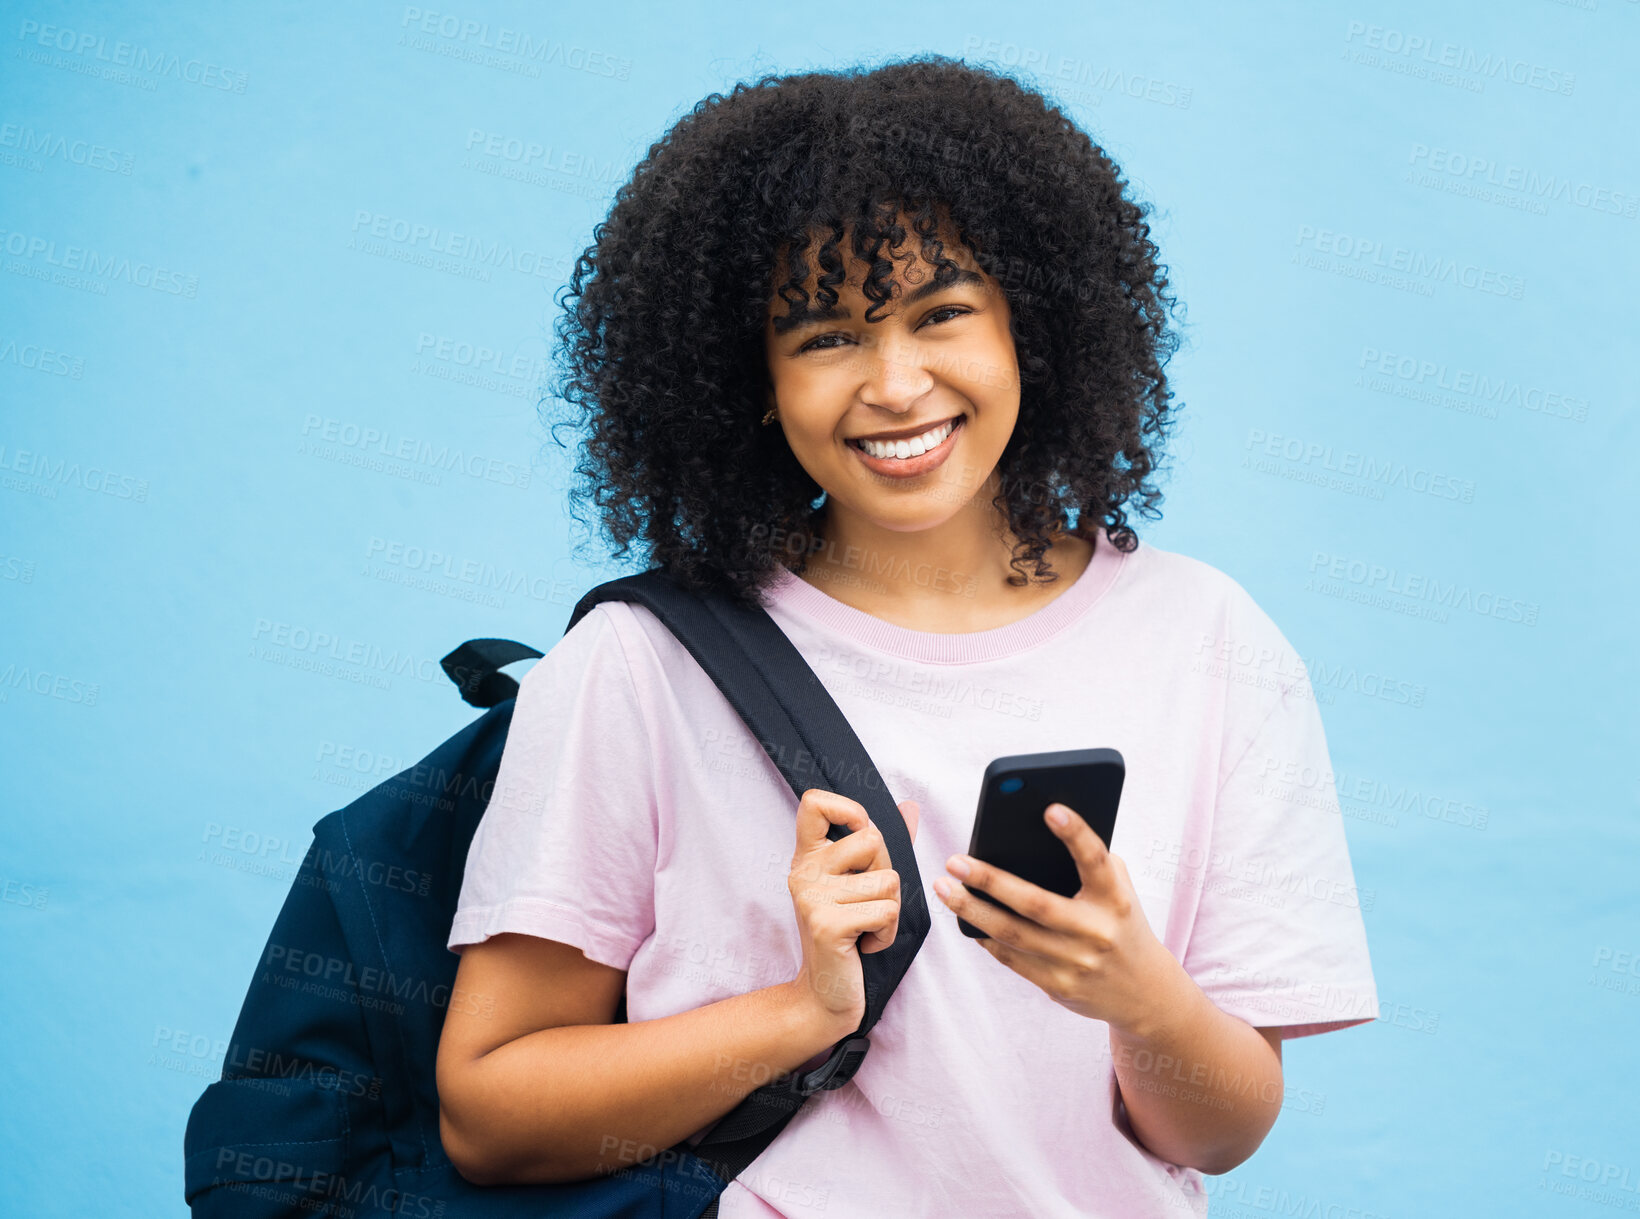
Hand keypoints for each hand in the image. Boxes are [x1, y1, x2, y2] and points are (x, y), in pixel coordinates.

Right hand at [784, 789, 919, 1035]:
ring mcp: (812, 897)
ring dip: (891, 911)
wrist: (826, 995)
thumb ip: (885, 845)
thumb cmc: (849, 938)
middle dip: (886, 873)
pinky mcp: (826, 925)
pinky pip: (887, 911)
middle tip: (866, 904)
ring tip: (866, 928)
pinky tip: (866, 945)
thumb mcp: (862, 886)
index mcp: (809, 857)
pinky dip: (888, 933)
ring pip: (888, 881)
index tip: (858, 833)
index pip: (814, 802)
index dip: (848, 808)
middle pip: (873, 839)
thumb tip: (910, 806)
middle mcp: (804, 872)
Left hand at [933, 802, 1177, 1034]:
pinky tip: (965, 918)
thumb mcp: (1120, 892)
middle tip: (954, 861)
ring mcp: (1076, 963)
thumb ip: (1090, 865)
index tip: (1051, 808)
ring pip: (1013, 934)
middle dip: (990, 880)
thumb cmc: (1121, 924)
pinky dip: (985, 937)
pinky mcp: (1059, 987)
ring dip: (972, 909)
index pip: (1096, 860)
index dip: (1076, 834)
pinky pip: (1012, 958)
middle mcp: (1097, 931)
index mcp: (1116, 899)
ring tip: (944, 887)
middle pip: (1035, 903)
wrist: (1146, 993)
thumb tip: (1033, 835)